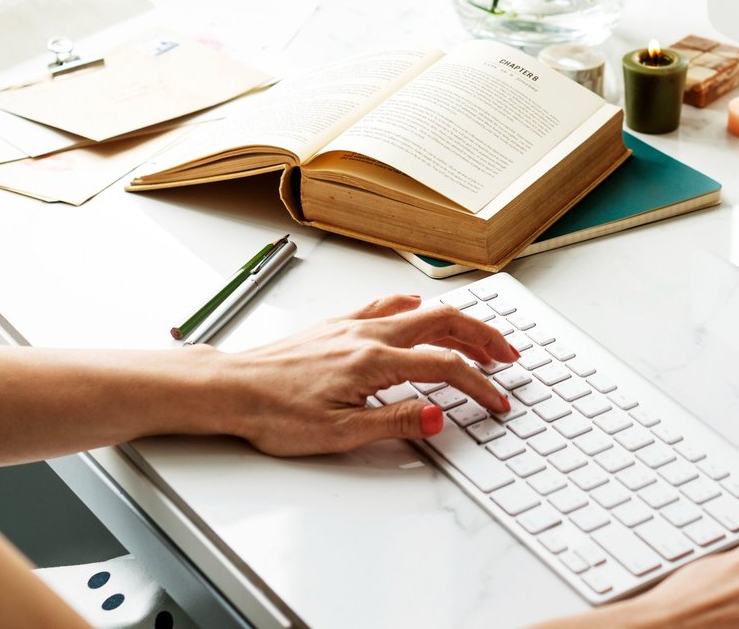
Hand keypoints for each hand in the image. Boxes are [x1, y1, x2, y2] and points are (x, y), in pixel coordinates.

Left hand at [204, 293, 518, 455]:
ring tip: (477, 338)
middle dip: (483, 338)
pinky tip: (417, 308)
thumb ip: (395, 422)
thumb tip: (439, 415)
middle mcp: (367, 334)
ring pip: (419, 312)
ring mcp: (352, 325)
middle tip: (508, 356)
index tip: (497, 401)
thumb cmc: (274, 412)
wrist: (230, 389)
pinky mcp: (336, 325)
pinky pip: (386, 306)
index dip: (479, 386)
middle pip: (443, 324)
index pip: (445, 367)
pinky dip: (414, 307)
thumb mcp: (339, 432)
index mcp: (374, 361)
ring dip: (456, 322)